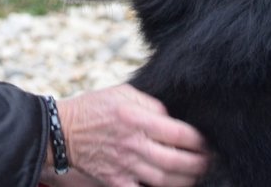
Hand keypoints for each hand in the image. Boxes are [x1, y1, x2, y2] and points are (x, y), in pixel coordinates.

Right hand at [44, 84, 208, 186]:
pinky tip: (171, 186)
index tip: (205, 142)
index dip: (198, 140)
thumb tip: (171, 118)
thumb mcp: (122, 93)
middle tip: (208, 162)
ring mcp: (125, 165)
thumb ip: (151, 104)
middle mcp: (134, 144)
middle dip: (199, 163)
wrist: (62, 132)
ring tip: (195, 175)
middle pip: (177, 161)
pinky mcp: (116, 181)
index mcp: (137, 119)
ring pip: (166, 180)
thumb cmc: (93, 108)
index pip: (179, 134)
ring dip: (186, 179)